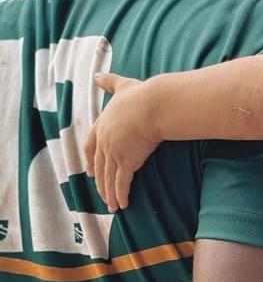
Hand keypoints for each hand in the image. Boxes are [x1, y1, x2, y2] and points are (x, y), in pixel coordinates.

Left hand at [85, 73, 159, 211]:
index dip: (90, 160)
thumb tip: (97, 76)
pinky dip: (120, 195)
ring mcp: (114, 152)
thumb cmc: (142, 96)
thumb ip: (109, 81)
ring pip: (108, 178)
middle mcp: (105, 141)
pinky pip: (121, 183)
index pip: (91, 146)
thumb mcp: (122, 85)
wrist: (154, 106)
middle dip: (100, 182)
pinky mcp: (127, 162)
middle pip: (99, 166)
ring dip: (109, 194)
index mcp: (103, 124)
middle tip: (101, 194)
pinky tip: (123, 204)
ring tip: (112, 206)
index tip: (90, 170)